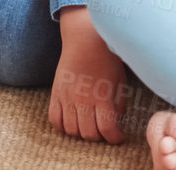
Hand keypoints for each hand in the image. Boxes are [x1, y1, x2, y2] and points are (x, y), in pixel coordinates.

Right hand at [48, 8, 129, 142]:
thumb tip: (116, 122)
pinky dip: (63, 127)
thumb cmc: (107, 58)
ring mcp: (67, 97)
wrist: (85, 38)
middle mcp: (83, 99)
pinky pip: (55, 119)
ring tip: (89, 125)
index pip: (108, 129)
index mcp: (102, 96)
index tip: (118, 137)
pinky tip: (72, 122)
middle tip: (103, 130)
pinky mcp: (56, 93)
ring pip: (71, 130)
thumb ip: (119, 104)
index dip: (114, 138)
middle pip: (89, 133)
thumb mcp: (120, 81)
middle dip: (99, 137)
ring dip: (81, 133)